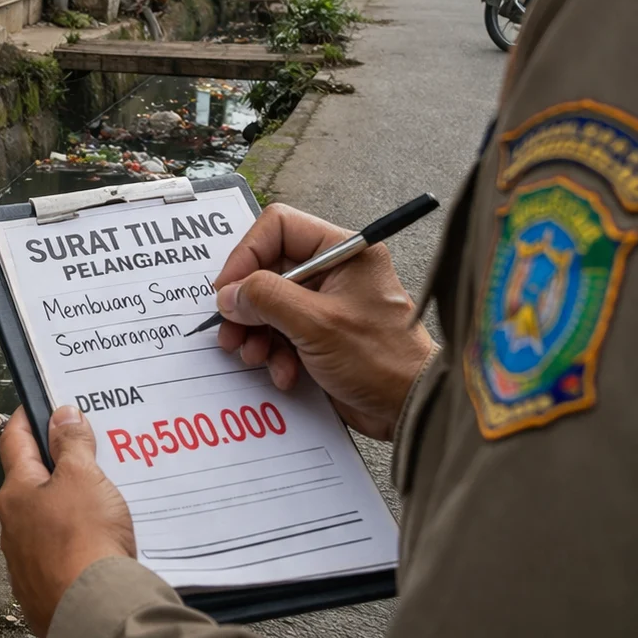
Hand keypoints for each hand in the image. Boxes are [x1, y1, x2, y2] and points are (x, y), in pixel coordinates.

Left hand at [0, 405, 135, 637]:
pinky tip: (94, 544)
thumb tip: (61, 415)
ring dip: (63, 508)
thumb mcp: (84, 478)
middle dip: (54, 467)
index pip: (14, 442)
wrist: (94, 613)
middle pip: (29, 484)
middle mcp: (11, 525)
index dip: (28, 419)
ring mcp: (23, 561)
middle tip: (85, 454)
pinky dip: (72, 543)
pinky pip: (55, 555)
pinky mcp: (40, 590)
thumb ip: (72, 445)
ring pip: (42, 522)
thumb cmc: (85, 539)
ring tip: (98, 501)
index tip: (42, 405)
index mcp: (15, 493)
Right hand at [214, 203, 435, 440]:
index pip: (278, 228)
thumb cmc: (383, 361)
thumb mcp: (317, 324)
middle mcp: (333, 272)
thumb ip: (266, 299)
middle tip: (232, 330)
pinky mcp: (318, 334)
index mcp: (343, 252)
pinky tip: (284, 372)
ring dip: (255, 333)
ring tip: (255, 356)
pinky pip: (279, 333)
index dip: (247, 255)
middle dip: (247, 305)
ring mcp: (324, 304)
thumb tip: (229, 294)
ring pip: (267, 304)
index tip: (228, 290)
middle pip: (267, 269)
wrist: (409, 410)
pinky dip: (274, 353)